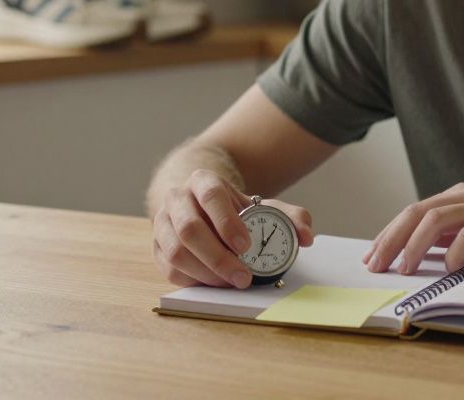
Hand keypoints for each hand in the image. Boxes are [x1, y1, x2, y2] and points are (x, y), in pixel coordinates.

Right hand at [151, 169, 313, 288]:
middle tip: (243, 276)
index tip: (246, 245)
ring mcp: (162, 223)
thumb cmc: (236, 209)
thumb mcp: (264, 206)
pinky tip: (214, 283)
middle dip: (218, 257)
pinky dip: (193, 280)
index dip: (227, 221)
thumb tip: (307, 237)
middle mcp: (177, 198)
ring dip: (205, 272)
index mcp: (203, 181)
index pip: (211, 195)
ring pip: (175, 251)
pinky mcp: (157, 247)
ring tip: (231, 282)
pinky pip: (169, 269)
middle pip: (189, 229)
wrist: (202, 207)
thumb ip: (291, 217)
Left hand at [362, 182, 463, 273]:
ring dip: (414, 245)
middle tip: (374, 265)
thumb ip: (459, 230)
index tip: (372, 256)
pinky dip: (454, 251)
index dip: (389, 233)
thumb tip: (425, 248)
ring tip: (403, 268)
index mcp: (463, 196)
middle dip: (390, 239)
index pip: (415, 212)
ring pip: (437, 220)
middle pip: (417, 213)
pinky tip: (448, 268)